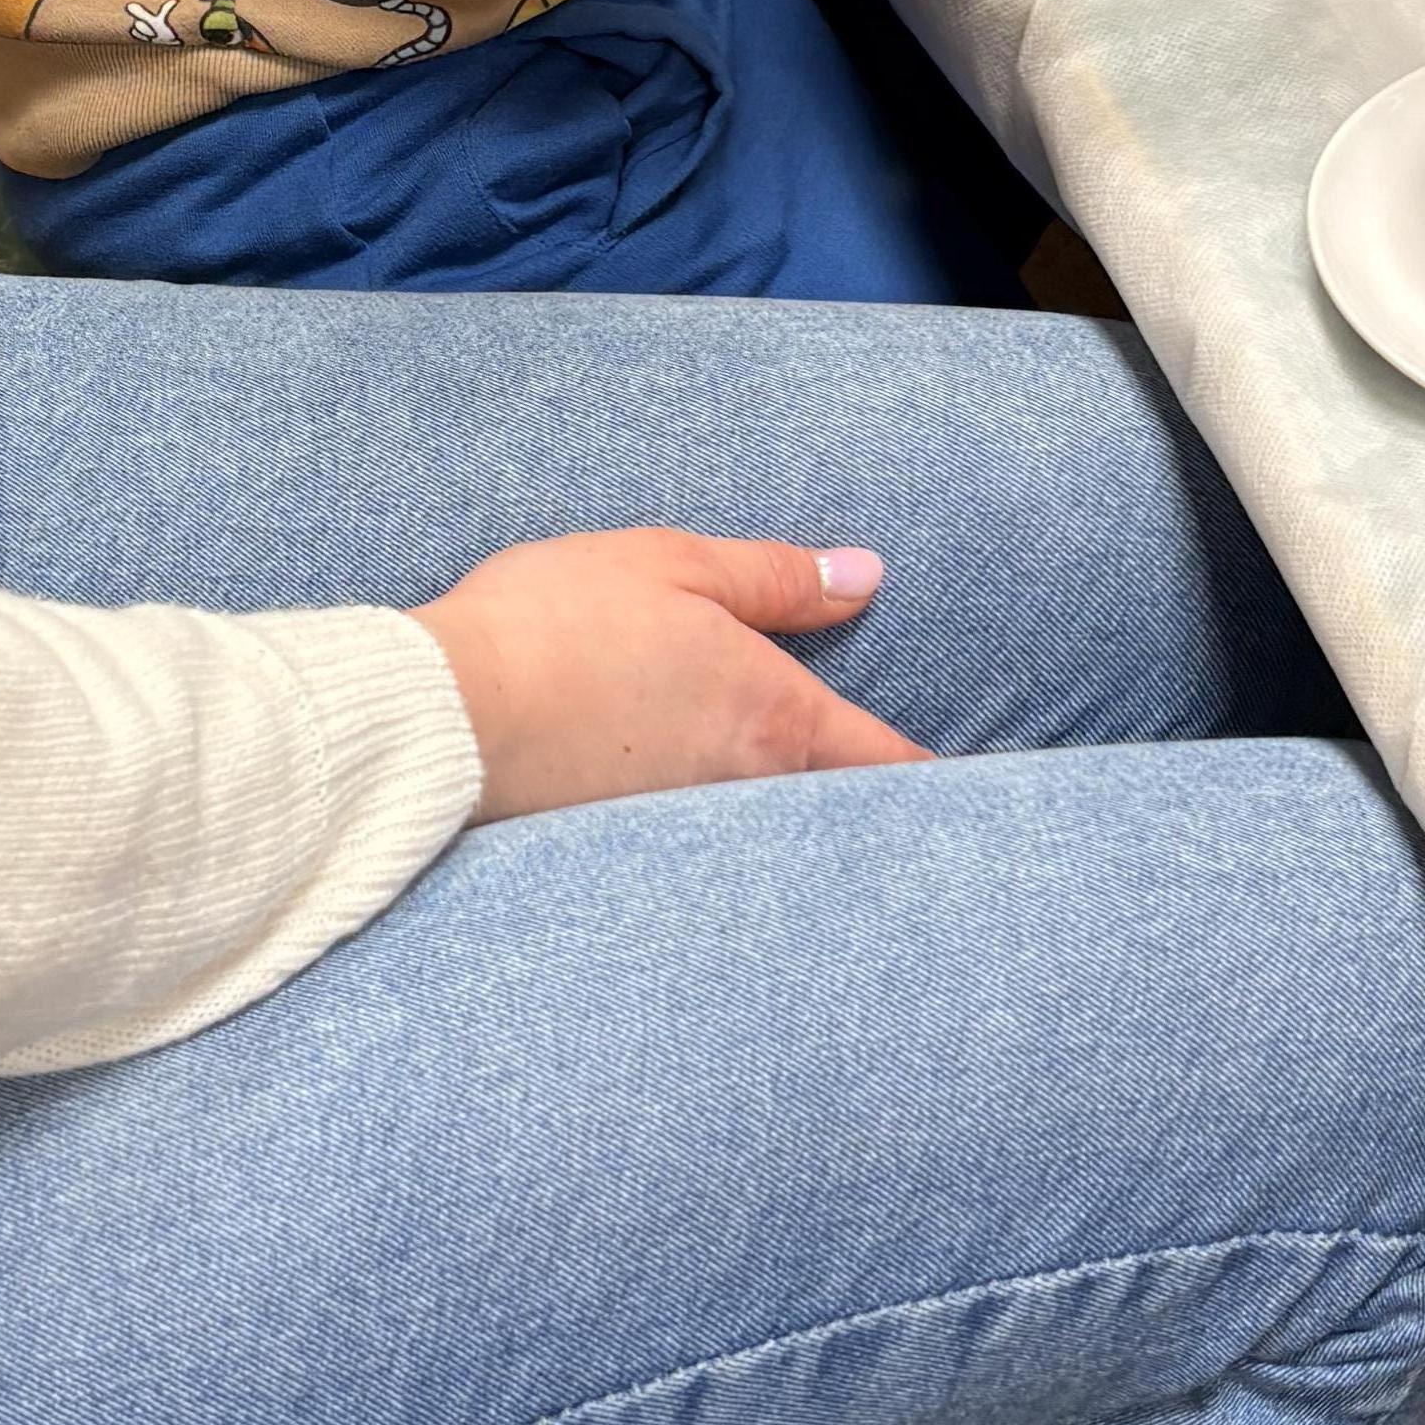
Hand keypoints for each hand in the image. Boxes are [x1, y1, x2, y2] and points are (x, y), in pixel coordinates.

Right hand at [414, 533, 924, 818]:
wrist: (448, 717)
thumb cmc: (558, 623)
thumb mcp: (673, 565)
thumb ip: (778, 577)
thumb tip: (866, 576)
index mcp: (775, 715)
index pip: (885, 761)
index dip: (933, 778)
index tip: (975, 798)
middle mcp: (747, 791)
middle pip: (835, 814)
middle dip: (865, 812)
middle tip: (904, 821)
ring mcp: (688, 834)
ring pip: (768, 838)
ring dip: (790, 832)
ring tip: (805, 825)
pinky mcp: (628, 859)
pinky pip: (701, 855)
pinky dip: (717, 848)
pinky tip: (695, 831)